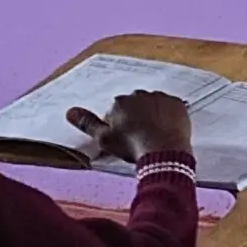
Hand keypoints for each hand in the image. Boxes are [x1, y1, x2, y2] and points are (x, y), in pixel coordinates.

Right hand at [75, 90, 196, 164]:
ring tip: (153, 135)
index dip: (119, 126)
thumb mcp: (104, 138)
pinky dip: (168, 116)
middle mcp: (140, 94)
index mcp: (120, 101)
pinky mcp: (177, 104)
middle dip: (135, 117)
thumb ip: (87, 123)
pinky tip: (166, 129)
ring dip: (152, 115)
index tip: (124, 139)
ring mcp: (160, 97)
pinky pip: (170, 107)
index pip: (116, 111)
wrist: (164, 152)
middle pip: (135, 106)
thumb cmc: (132, 146)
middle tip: (139, 137)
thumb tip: (69, 111)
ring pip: (153, 105)